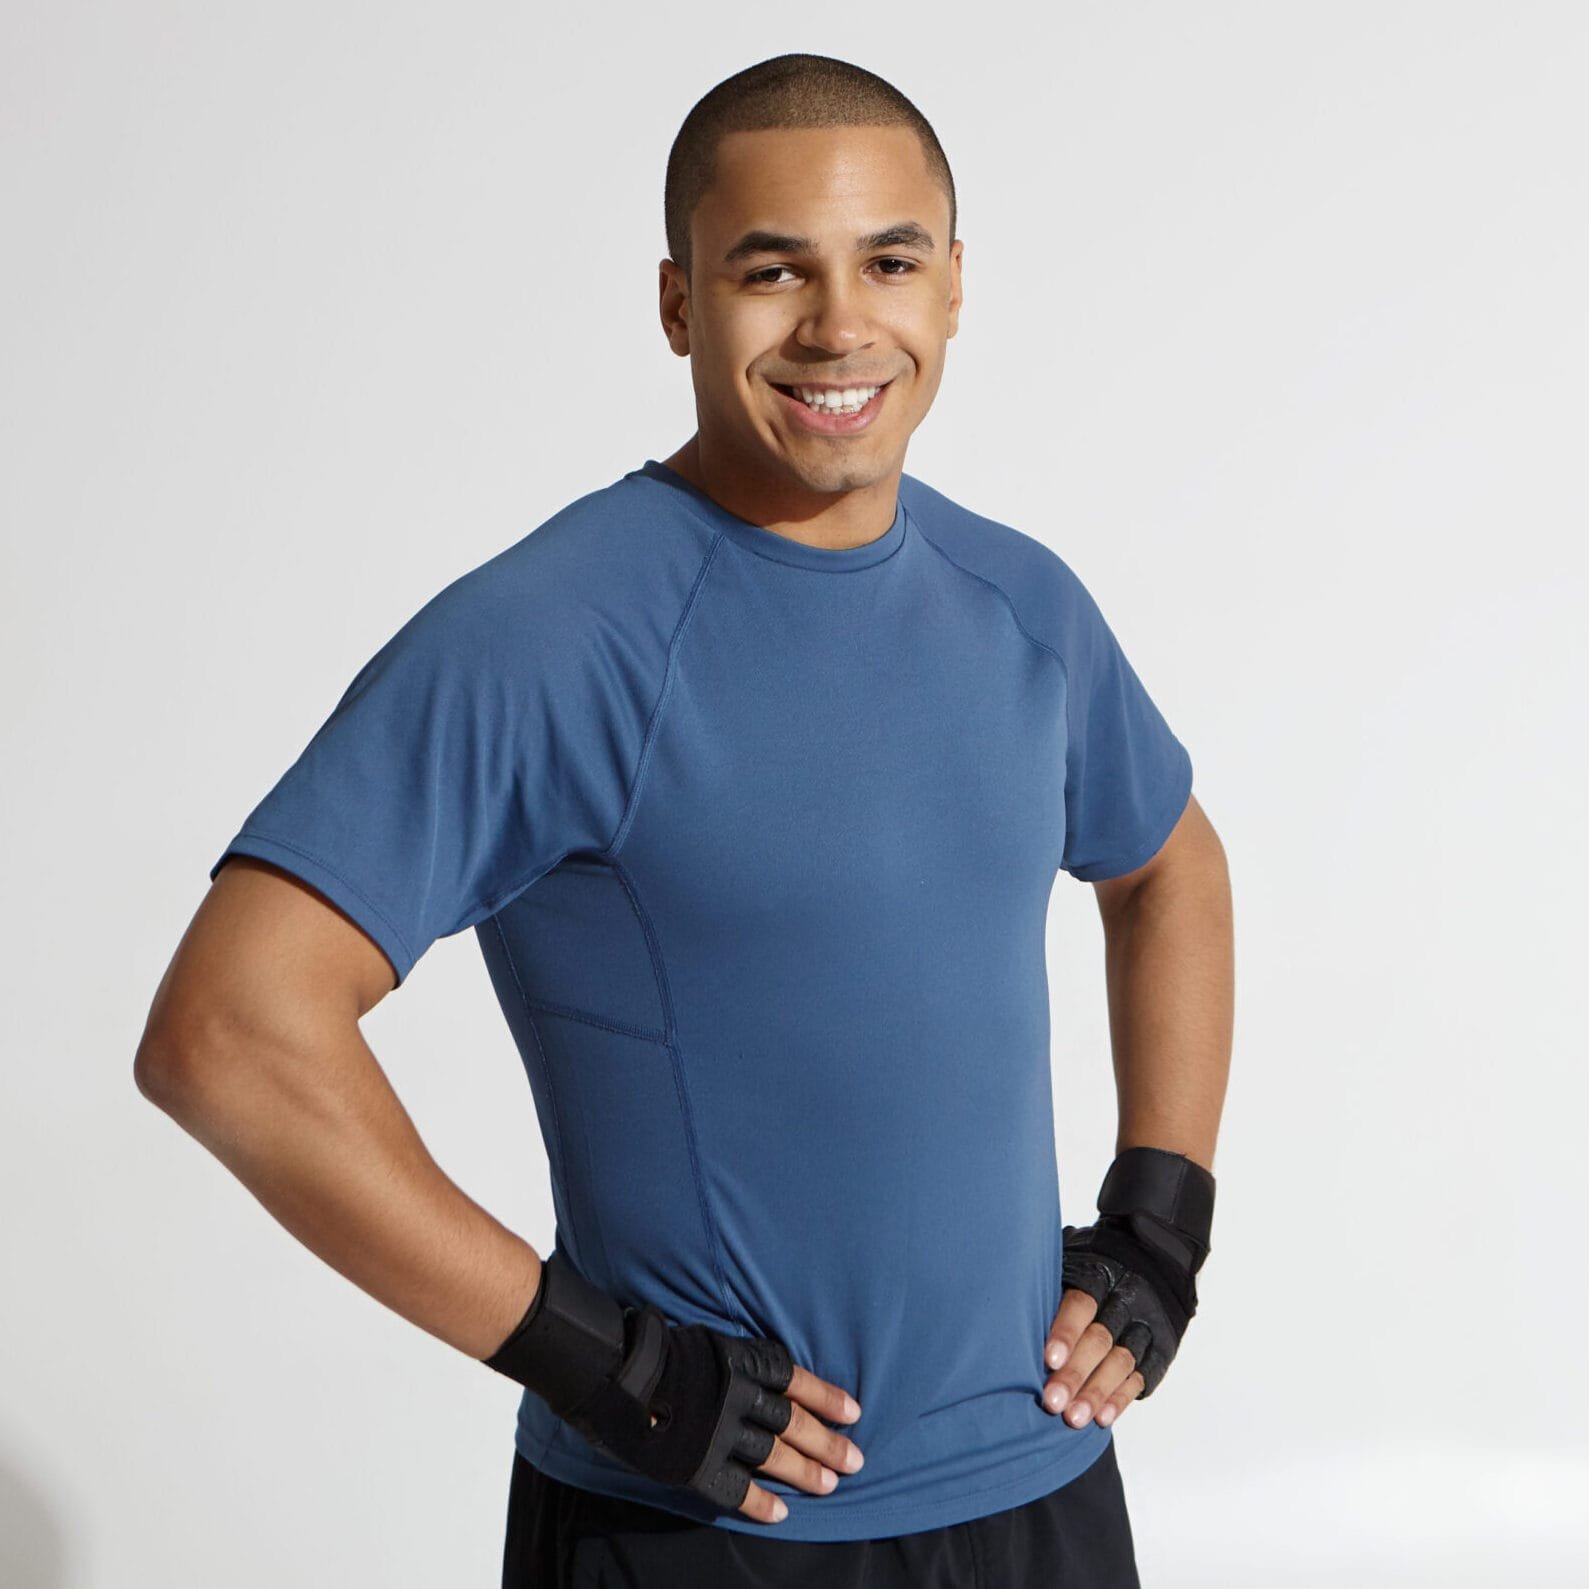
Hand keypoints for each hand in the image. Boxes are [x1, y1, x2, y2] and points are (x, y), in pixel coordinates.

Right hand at [482, 1253, 863, 1525]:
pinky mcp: (694, 1464)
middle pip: (792, 1423)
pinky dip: (762, 1502)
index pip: (794, 1379)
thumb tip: (762, 1375)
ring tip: (832, 1483)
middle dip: (828, 1442)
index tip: (854, 1410)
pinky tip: (783, 1512)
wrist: (604, 1367)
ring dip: (807, 1471)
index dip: (826, 1396)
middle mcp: (735, 1396)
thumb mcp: (701, 1338)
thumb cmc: (647, 1346)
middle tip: (857, 1458)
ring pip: (774, 1456)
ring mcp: (717, 1432)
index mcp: (738, 1360)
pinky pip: (736, 1489)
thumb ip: (732, 1360)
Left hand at [1039, 1147, 1214, 1429]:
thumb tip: (995, 1288)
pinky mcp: (1160, 1348)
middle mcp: (1125, 1299)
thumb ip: (1045, 1274)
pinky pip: (1140, 1377)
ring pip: (1121, 1362)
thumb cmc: (1092, 1261)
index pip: (1081, 1303)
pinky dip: (1120, 1399)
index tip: (1047, 1359)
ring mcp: (1145, 1325)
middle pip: (1100, 1339)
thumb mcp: (1070, 1254)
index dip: (1065, 1332)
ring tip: (1073, 1420)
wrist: (1155, 1254)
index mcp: (1098, 1273)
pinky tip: (1101, 1418)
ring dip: (1097, 1394)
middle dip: (1075, 1373)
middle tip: (1052, 1403)